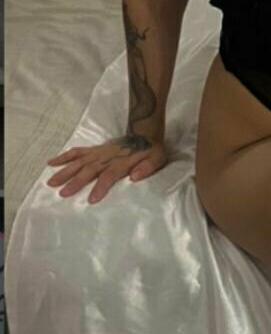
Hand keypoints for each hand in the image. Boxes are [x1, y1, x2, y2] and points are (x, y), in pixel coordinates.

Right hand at [46, 133, 168, 203]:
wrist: (145, 133)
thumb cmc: (151, 151)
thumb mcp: (157, 159)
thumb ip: (147, 168)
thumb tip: (135, 177)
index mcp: (121, 162)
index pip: (109, 176)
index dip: (100, 187)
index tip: (91, 200)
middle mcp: (107, 157)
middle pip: (89, 170)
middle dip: (76, 181)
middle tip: (63, 193)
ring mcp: (98, 153)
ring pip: (79, 162)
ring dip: (65, 171)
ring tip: (51, 182)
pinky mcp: (94, 150)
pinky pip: (77, 152)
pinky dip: (64, 157)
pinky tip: (51, 163)